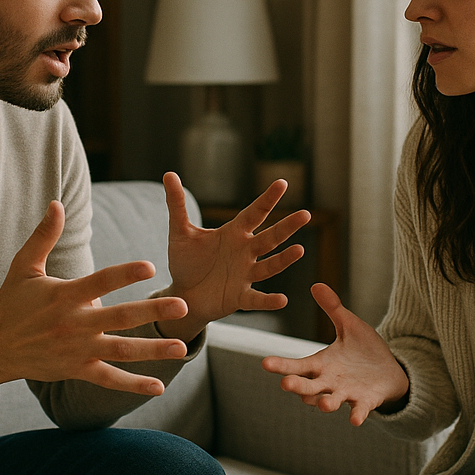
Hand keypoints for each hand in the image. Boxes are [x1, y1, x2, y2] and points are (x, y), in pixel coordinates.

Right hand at [0, 201, 190, 393]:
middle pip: (119, 317)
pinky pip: (109, 379)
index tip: (149, 265)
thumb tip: (56, 203)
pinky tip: (160, 386)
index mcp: (64, 296)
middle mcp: (74, 324)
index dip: (124, 274)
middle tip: (182, 305)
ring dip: (152, 350)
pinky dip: (133, 385)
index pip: (99, 282)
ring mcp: (78, 350)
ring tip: (181, 348)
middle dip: (152, 311)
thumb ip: (44, 236)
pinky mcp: (77, 370)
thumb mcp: (24, 267)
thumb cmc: (11, 303)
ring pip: (121, 351)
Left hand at [157, 173, 309, 341]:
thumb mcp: (180, 232)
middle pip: (269, 237)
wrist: (182, 295)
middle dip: (286, 227)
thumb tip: (169, 174)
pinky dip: (269, 300)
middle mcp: (245, 252)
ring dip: (284, 259)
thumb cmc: (186, 262)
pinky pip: (256, 298)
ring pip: (269, 265)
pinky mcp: (239, 297)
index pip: (254, 213)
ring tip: (299, 250)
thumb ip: (177, 204)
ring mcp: (245, 274)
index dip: (267, 199)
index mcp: (233, 233)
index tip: (282, 183)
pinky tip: (282, 299)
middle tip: (305, 214)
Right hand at [261, 283, 409, 425]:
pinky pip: (359, 410)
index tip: (265, 363)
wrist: (389, 371)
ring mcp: (346, 393)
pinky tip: (355, 419)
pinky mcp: (365, 401)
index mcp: (322, 363)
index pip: (297, 365)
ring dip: (325, 403)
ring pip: (330, 401)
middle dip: (297, 386)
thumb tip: (316, 284)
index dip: (281, 364)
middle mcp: (329, 381)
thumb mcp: (349, 325)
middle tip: (285, 383)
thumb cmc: (364, 350)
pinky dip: (357, 415)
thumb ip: (332, 308)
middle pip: (308, 386)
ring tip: (324, 403)